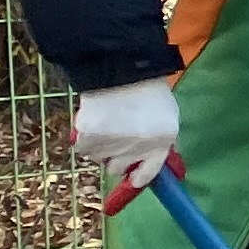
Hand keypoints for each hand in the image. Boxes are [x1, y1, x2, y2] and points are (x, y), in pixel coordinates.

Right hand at [71, 76, 180, 196]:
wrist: (121, 69)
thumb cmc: (147, 89)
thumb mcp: (165, 116)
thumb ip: (159, 140)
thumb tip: (152, 160)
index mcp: (161, 143)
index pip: (149, 173)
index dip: (139, 177)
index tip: (132, 179)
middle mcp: (137, 150)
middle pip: (116, 169)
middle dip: (115, 157)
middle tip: (116, 138)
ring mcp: (112, 146)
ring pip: (98, 158)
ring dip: (100, 146)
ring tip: (107, 121)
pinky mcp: (88, 139)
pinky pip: (82, 148)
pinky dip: (84, 137)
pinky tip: (94, 119)